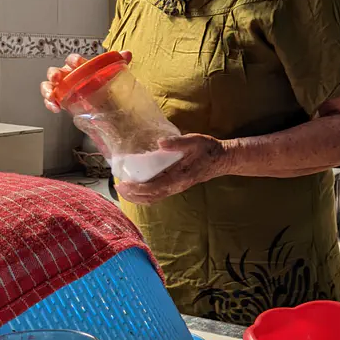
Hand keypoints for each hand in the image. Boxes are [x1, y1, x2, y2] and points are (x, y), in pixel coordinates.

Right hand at [40, 51, 131, 111]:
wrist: (103, 102)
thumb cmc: (102, 83)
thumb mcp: (111, 73)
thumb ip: (118, 62)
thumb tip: (127, 53)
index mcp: (78, 67)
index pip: (73, 60)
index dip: (74, 60)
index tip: (77, 63)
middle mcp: (67, 75)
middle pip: (56, 71)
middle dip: (54, 73)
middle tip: (56, 77)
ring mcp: (62, 88)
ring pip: (48, 85)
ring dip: (47, 90)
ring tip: (52, 96)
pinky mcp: (60, 100)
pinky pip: (50, 101)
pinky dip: (50, 104)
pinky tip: (56, 108)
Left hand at [115, 133, 229, 203]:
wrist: (221, 159)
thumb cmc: (208, 149)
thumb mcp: (195, 140)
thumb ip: (178, 142)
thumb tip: (160, 142)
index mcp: (179, 177)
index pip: (154, 188)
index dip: (136, 188)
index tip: (123, 183)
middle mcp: (176, 186)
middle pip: (150, 197)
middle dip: (132, 195)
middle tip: (117, 186)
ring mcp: (176, 188)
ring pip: (153, 198)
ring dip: (136, 197)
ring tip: (123, 189)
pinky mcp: (175, 186)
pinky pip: (156, 195)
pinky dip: (143, 194)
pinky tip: (136, 187)